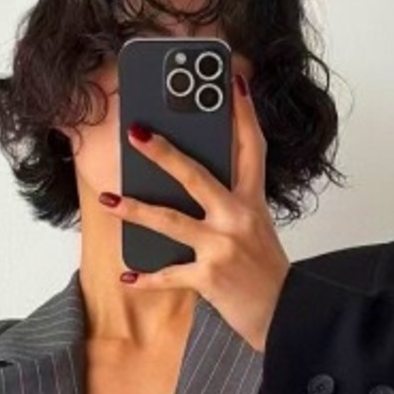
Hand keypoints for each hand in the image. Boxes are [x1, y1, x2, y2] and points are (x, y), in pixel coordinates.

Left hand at [99, 71, 290, 353]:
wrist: (284, 315)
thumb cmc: (266, 273)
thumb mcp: (257, 229)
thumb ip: (232, 205)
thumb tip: (193, 186)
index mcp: (252, 202)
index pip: (252, 146)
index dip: (243, 111)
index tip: (232, 78)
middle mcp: (238, 218)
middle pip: (196, 175)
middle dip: (163, 153)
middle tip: (137, 133)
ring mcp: (222, 247)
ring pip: (171, 221)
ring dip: (136, 210)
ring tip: (108, 200)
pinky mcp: (209, 278)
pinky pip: (169, 275)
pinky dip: (146, 278)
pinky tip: (126, 276)